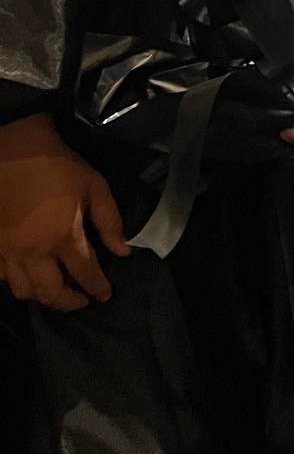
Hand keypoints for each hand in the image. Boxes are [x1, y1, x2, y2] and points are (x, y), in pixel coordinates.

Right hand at [0, 114, 130, 310]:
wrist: (16, 151)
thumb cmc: (59, 167)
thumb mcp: (95, 187)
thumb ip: (110, 222)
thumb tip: (122, 251)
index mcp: (63, 237)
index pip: (85, 274)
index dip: (98, 288)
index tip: (105, 295)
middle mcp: (34, 252)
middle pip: (51, 293)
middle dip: (70, 302)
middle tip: (82, 300)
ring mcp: (9, 252)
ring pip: (24, 291)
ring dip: (43, 296)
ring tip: (57, 288)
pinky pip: (4, 277)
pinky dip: (19, 282)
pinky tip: (30, 274)